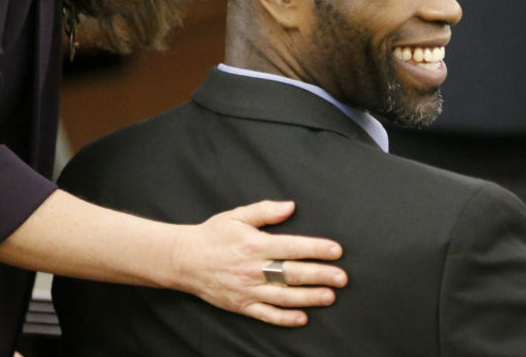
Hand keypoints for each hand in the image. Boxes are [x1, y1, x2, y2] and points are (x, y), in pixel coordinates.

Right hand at [170, 200, 346, 326]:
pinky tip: (302, 318)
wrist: (183, 260)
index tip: (336, 250)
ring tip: (330, 297)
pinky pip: (266, 315)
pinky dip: (284, 319)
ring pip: (283, 297)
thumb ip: (265, 211)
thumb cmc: (213, 235)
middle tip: (342, 277)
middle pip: (292, 274)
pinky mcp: (240, 305)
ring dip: (308, 298)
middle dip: (320, 275)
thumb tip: (291, 206)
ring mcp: (247, 290)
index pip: (291, 247)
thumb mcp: (236, 216)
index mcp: (254, 244)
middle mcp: (253, 269)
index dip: (315, 248)